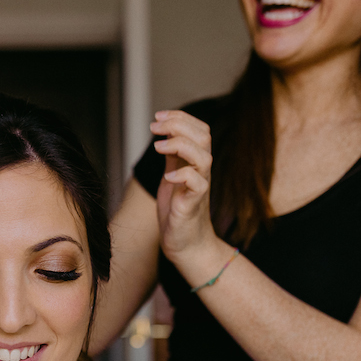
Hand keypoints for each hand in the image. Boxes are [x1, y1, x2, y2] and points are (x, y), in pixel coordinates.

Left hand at [151, 111, 218, 266]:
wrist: (185, 244)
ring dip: (180, 146)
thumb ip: (172, 155)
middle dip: (179, 125)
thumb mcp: (172, 175)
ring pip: (204, 158)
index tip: (158, 116)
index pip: (200, 129)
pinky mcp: (193, 205)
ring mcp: (200, 188)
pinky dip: (182, 176)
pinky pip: (198, 185)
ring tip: (158, 147)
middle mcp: (202, 172)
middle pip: (204, 137)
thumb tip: (164, 130)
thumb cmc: (178, 209)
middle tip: (155, 126)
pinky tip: (166, 177)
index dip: (181, 117)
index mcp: (196, 162)